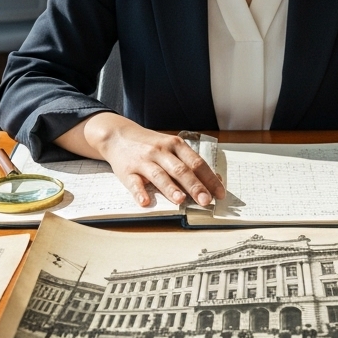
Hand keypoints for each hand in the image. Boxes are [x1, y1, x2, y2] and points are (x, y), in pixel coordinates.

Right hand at [56, 113, 226, 207]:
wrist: (118, 135)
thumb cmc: (150, 144)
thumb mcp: (170, 147)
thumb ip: (187, 162)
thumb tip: (212, 181)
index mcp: (176, 145)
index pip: (196, 163)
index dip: (209, 179)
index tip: (219, 193)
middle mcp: (161, 151)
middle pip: (181, 170)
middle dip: (194, 186)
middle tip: (205, 201)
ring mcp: (144, 160)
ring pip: (159, 175)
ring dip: (170, 188)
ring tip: (180, 200)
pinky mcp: (127, 170)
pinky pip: (134, 182)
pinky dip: (139, 192)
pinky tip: (145, 202)